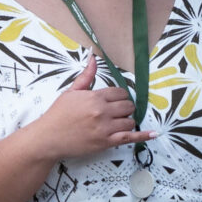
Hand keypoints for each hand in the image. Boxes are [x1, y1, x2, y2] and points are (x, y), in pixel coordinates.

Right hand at [28, 53, 149, 158]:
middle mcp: (102, 111)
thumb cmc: (58, 114)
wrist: (48, 138)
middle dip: (125, 108)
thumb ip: (86, 76)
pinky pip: (129, 138)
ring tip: (117, 122)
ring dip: (126, 121)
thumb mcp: (71, 92)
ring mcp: (105, 128)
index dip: (120, 96)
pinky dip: (143, 136)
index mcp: (95, 97)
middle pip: (128, 106)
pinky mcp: (106, 143)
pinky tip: (153, 134)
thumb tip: (94, 58)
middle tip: (116, 112)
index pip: (120, 93)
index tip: (115, 101)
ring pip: (130, 121)